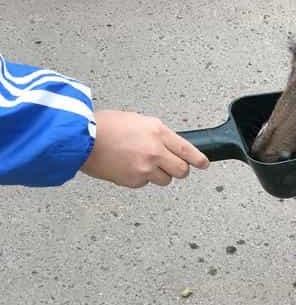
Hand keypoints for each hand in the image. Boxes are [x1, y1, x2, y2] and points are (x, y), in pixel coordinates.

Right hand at [81, 110, 208, 187]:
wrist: (82, 139)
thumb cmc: (104, 125)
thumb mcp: (137, 121)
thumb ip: (156, 134)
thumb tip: (167, 145)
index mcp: (158, 132)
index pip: (187, 150)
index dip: (199, 159)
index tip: (204, 164)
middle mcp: (155, 151)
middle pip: (181, 170)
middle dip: (178, 169)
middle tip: (171, 166)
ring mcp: (145, 168)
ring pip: (164, 180)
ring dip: (158, 174)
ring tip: (142, 164)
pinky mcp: (133, 181)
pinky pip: (144, 183)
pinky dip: (139, 178)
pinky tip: (126, 167)